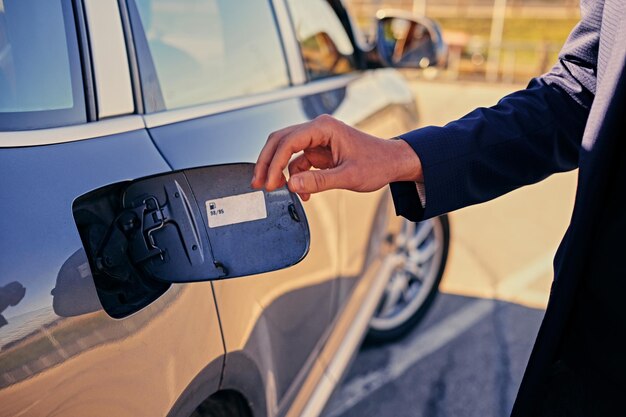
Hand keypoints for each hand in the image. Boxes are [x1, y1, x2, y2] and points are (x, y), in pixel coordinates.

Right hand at [252, 115, 422, 200]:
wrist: (393, 162)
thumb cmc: (377, 163)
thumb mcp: (349, 176)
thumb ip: (319, 181)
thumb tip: (291, 185)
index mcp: (324, 127)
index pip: (289, 141)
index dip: (274, 162)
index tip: (268, 182)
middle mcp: (317, 129)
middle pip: (281, 141)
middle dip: (268, 162)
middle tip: (258, 183)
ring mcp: (317, 140)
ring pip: (286, 151)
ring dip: (278, 170)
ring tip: (273, 189)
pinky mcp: (319, 151)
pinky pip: (298, 162)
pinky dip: (294, 176)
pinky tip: (300, 192)